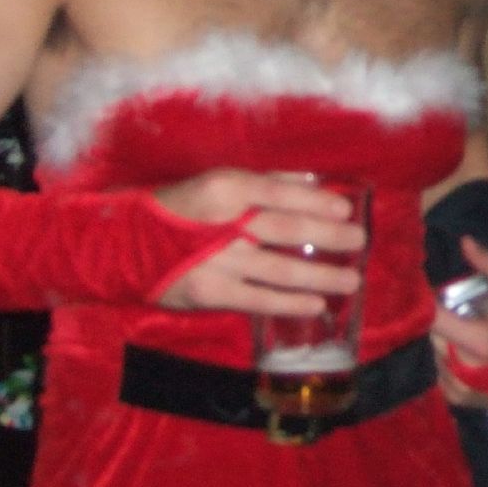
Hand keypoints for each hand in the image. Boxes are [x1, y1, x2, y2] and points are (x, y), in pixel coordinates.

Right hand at [152, 169, 363, 315]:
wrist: (127, 244)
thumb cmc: (180, 207)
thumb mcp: (217, 181)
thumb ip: (263, 183)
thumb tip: (309, 184)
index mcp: (227, 189)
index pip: (282, 194)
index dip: (317, 202)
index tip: (347, 210)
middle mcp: (225, 224)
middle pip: (286, 230)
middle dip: (328, 237)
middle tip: (360, 242)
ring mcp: (218, 262)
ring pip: (278, 270)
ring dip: (319, 276)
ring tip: (350, 280)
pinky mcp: (211, 293)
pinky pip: (258, 300)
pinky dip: (289, 303)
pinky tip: (315, 305)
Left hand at [433, 237, 487, 406]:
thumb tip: (465, 240)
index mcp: (481, 342)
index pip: (433, 318)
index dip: (425, 301)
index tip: (422, 287)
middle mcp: (468, 370)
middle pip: (431, 336)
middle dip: (439, 320)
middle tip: (455, 308)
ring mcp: (464, 389)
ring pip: (434, 355)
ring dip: (441, 341)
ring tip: (460, 330)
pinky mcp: (461, 400)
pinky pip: (439, 375)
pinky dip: (444, 362)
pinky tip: (460, 351)